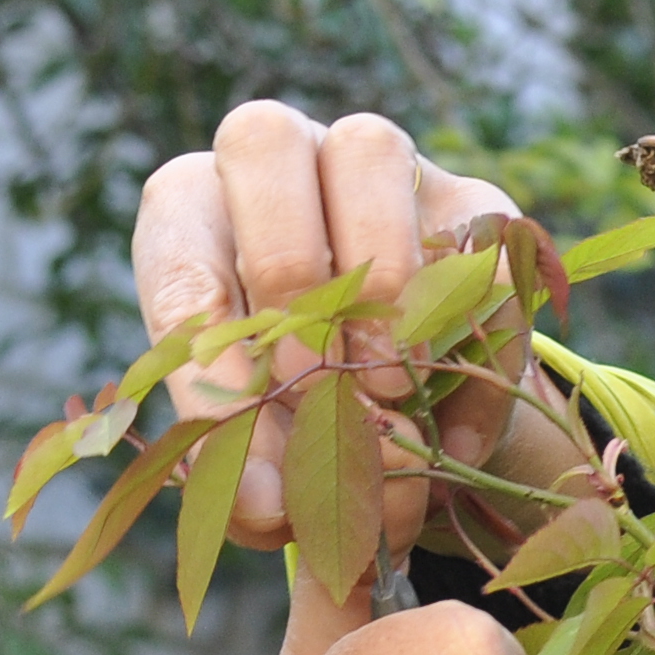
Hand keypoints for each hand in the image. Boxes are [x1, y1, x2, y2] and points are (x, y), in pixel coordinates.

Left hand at [132, 103, 587, 654]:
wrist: (403, 417)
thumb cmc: (296, 414)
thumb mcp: (259, 449)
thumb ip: (247, 473)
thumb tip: (267, 510)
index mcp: (195, 216)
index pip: (180, 264)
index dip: (209, 362)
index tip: (248, 454)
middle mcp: (279, 164)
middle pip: (260, 144)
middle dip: (286, 282)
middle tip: (316, 392)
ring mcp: (380, 168)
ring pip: (367, 152)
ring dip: (376, 281)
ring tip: (391, 396)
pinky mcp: (474, 201)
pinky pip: (474, 241)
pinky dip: (472, 344)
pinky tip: (455, 442)